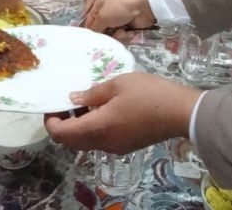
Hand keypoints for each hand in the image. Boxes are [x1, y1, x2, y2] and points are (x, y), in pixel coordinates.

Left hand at [44, 73, 200, 152]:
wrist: (180, 111)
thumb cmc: (149, 93)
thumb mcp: (118, 84)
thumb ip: (92, 93)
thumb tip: (73, 99)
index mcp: (98, 127)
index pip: (61, 134)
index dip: (51, 120)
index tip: (53, 104)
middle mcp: (103, 143)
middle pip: (71, 141)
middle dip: (63, 123)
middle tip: (67, 101)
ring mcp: (115, 147)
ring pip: (86, 142)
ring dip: (79, 125)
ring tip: (86, 101)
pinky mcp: (126, 145)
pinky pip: (100, 140)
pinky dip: (93, 127)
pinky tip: (104, 109)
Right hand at [83, 0, 155, 34]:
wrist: (144, 6)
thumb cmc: (120, 6)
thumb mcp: (103, 15)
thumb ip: (94, 27)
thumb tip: (90, 35)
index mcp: (98, 7)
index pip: (89, 22)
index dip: (90, 32)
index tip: (91, 40)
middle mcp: (107, 15)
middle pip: (100, 32)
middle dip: (106, 35)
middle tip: (110, 34)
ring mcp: (117, 22)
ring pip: (111, 37)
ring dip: (117, 36)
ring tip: (123, 32)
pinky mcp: (127, 28)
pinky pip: (121, 38)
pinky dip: (125, 36)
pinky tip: (129, 32)